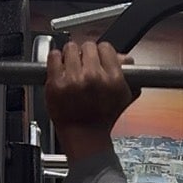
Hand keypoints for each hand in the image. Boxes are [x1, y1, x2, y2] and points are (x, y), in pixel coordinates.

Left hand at [45, 40, 139, 157]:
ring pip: (70, 48)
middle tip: (84, 67)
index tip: (98, 62)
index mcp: (113, 79)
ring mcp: (73, 80)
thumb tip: (125, 58)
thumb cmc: (102, 119)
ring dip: (70, 56)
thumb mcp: (123, 97)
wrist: (84, 136)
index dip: (101, 54)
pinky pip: (53, 56)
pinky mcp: (56, 83)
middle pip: (88, 46)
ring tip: (72, 70)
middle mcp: (94, 78)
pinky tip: (60, 70)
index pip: (105, 48)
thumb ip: (129, 75)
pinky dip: (55, 60)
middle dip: (86, 55)